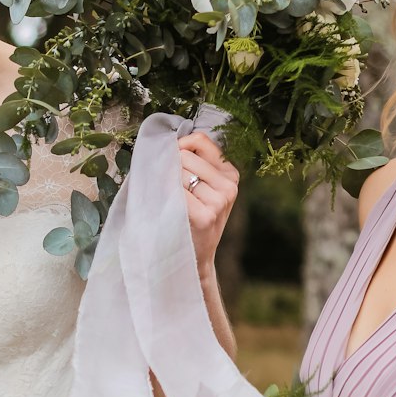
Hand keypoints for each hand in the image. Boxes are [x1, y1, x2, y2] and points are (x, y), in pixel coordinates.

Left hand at [178, 131, 238, 278]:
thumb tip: (171, 142)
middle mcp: (229, 185)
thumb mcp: (204, 189)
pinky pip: (177, 193)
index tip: (169, 157)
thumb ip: (196, 164)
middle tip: (165, 185)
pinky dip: (165, 195)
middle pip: (187, 156)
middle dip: (170, 167)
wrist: (195, 256)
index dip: (179, 144)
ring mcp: (220, 201)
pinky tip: (167, 206)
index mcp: (230, 174)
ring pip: (180, 173)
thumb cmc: (193, 219)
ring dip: (166, 183)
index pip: (201, 140)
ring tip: (168, 199)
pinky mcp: (205, 216)